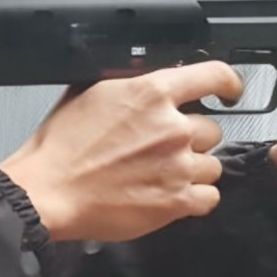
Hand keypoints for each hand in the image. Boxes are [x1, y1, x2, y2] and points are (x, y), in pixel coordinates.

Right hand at [0, 62, 244, 243]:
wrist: (47, 191)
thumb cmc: (60, 148)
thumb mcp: (88, 94)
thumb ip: (128, 85)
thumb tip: (144, 81)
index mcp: (151, 93)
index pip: (213, 75)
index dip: (227, 82)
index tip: (229, 91)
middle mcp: (172, 128)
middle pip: (211, 129)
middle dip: (190, 139)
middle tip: (160, 150)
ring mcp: (177, 166)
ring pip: (212, 165)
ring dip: (192, 170)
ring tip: (160, 176)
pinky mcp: (176, 202)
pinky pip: (209, 197)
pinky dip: (194, 198)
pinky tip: (170, 196)